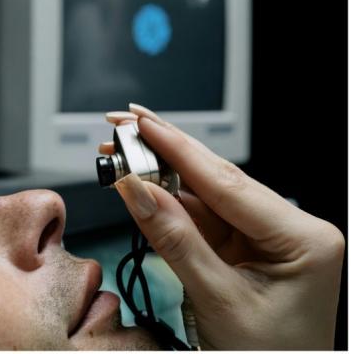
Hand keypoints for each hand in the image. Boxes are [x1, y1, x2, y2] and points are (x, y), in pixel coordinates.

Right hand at [100, 104, 344, 349]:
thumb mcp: (218, 301)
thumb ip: (174, 241)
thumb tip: (136, 190)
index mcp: (304, 238)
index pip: (229, 182)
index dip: (178, 149)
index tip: (141, 123)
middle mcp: (290, 230)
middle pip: (216, 180)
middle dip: (165, 154)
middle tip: (123, 128)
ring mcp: (268, 239)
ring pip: (205, 197)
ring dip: (160, 178)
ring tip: (121, 157)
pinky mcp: (247, 250)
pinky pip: (202, 219)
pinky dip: (168, 206)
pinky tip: (141, 187)